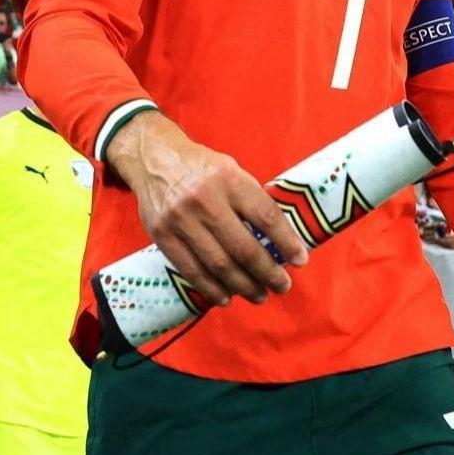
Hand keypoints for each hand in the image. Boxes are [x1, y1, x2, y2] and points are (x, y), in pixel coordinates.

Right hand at [110, 118, 310, 305]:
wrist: (153, 157)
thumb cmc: (201, 167)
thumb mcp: (231, 170)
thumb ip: (252, 199)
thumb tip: (279, 238)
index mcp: (229, 179)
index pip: (265, 216)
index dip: (286, 242)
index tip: (300, 260)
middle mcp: (205, 199)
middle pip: (243, 248)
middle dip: (267, 273)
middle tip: (282, 285)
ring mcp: (181, 219)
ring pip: (218, 264)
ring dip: (243, 286)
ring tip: (259, 294)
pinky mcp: (162, 235)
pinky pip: (191, 270)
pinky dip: (212, 289)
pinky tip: (227, 297)